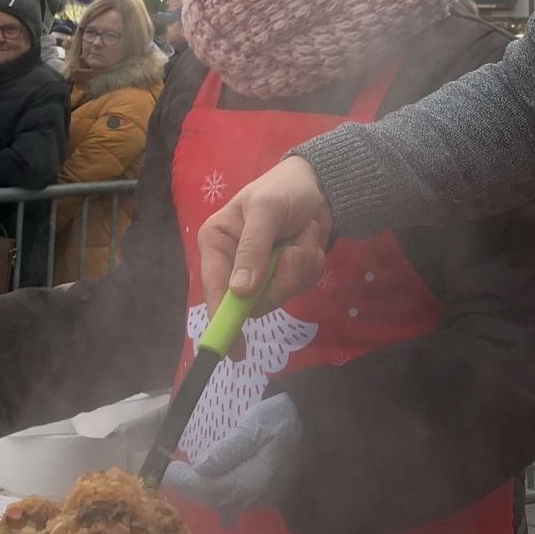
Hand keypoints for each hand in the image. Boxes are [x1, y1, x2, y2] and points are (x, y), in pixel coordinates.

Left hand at [161, 394, 301, 517]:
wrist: (315, 424)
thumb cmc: (283, 418)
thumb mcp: (255, 424)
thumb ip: (229, 448)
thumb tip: (200, 467)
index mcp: (251, 480)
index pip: (208, 488)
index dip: (183, 481)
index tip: (163, 467)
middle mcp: (253, 497)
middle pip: (211, 499)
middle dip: (186, 487)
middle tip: (165, 470)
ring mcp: (258, 498)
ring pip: (220, 502)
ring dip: (198, 490)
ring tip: (179, 474)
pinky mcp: (261, 494)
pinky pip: (231, 499)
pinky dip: (212, 491)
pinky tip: (204, 481)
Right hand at [199, 156, 330, 323]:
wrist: (319, 185)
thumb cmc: (283, 189)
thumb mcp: (266, 210)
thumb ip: (254, 247)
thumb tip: (239, 291)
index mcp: (217, 243)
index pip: (215, 287)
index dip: (223, 317)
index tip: (234, 348)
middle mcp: (233, 262)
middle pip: (251, 301)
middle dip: (280, 281)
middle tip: (293, 253)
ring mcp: (260, 273)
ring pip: (279, 296)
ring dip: (299, 268)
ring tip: (303, 236)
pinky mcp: (284, 276)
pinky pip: (299, 288)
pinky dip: (310, 266)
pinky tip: (307, 241)